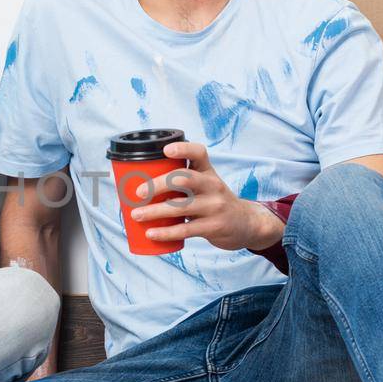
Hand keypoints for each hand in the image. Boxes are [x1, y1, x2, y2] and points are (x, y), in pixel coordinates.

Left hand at [130, 142, 284, 252]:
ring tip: (136, 215)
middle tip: (139, 193)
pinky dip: (166, 232)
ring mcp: (215, 206)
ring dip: (155, 211)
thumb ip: (182, 182)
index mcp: (208, 172)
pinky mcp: (214, 226)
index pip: (198, 152)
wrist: (246, 224)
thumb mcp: (206, 185)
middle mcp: (213, 185)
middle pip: (184, 178)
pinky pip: (186, 229)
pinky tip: (151, 233)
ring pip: (181, 206)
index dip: (182, 149)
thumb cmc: (214, 202)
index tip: (165, 150)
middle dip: (158, 184)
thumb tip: (138, 186)